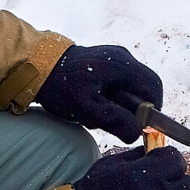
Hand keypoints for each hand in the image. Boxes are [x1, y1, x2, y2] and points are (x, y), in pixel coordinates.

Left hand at [35, 45, 163, 142]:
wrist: (36, 66)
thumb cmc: (61, 86)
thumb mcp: (87, 108)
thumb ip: (115, 120)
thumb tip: (137, 133)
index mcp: (122, 65)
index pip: (154, 87)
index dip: (153, 109)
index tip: (140, 125)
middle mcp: (123, 57)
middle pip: (145, 86)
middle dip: (135, 108)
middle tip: (117, 121)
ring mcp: (114, 56)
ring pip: (132, 85)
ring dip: (122, 103)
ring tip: (99, 112)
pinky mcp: (105, 61)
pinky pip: (120, 81)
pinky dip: (113, 95)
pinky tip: (94, 102)